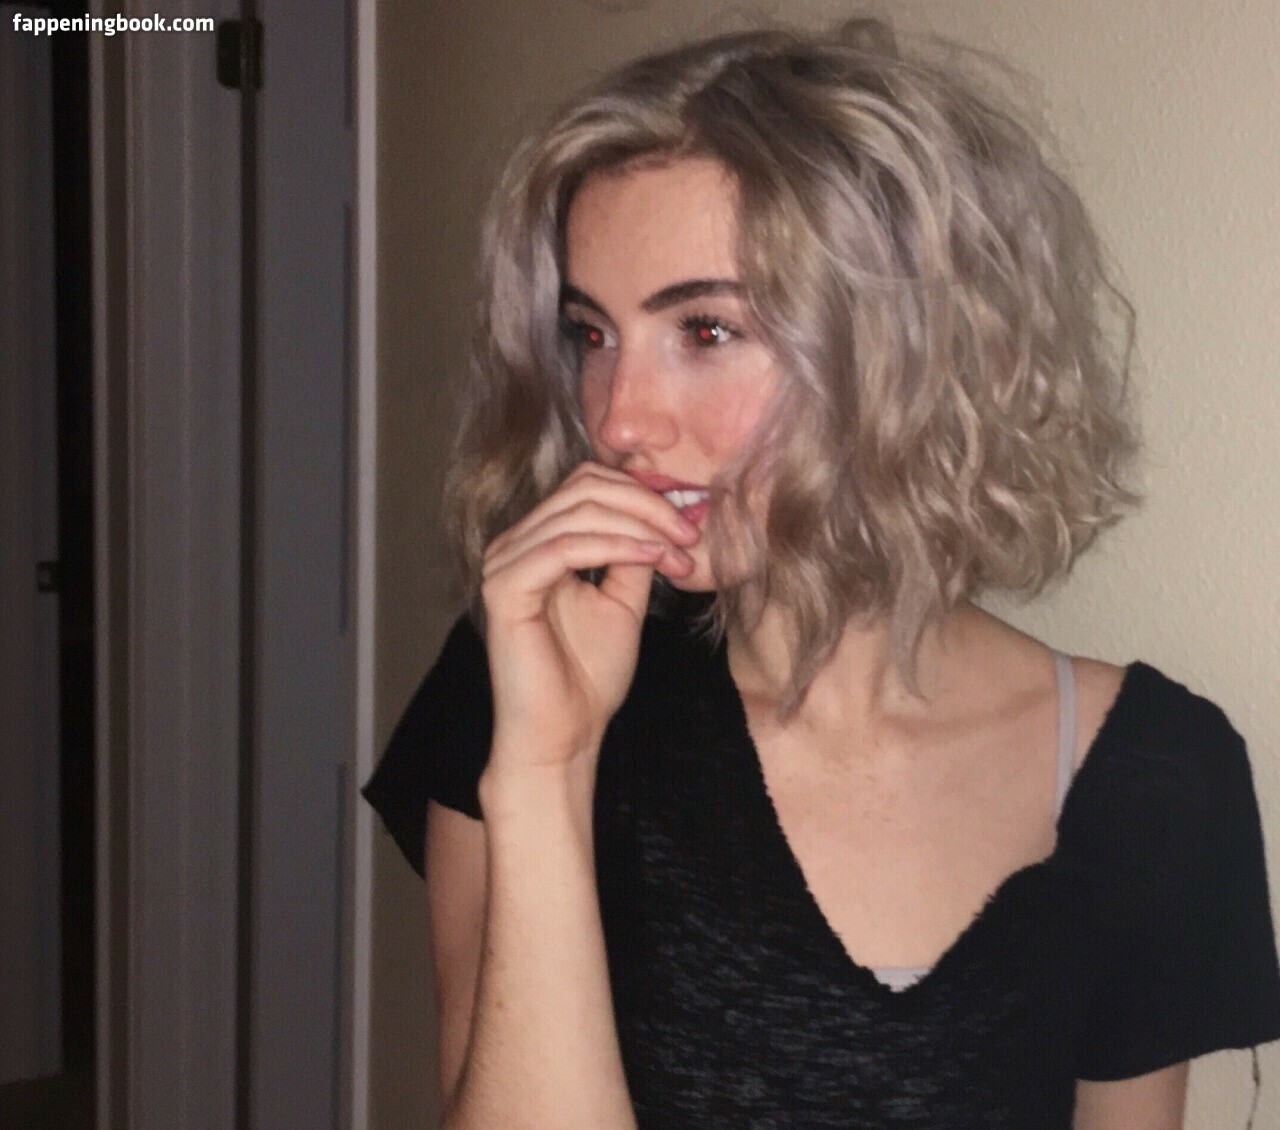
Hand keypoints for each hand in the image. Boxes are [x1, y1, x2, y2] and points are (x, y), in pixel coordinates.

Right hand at [480, 462, 699, 769]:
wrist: (564, 736)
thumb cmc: (588, 676)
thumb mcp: (623, 600)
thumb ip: (634, 552)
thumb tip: (664, 513)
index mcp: (537, 542)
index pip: (586, 485)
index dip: (642, 493)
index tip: (689, 523)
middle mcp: (513, 545)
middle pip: (584, 488)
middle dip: (647, 504)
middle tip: (690, 532)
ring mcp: (502, 564)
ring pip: (578, 512)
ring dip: (639, 525)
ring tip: (678, 550)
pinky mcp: (503, 590)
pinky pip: (563, 548)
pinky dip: (615, 545)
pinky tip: (651, 556)